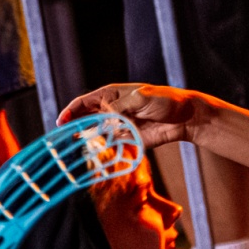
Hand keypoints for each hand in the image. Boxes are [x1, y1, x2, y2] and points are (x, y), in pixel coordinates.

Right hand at [61, 83, 217, 148]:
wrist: (186, 118)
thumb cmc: (165, 101)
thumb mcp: (141, 98)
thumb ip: (120, 108)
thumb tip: (104, 118)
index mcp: (112, 95)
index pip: (85, 102)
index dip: (71, 111)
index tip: (62, 122)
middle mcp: (112, 110)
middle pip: (87, 118)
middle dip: (74, 127)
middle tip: (64, 138)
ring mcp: (120, 125)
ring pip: (97, 133)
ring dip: (87, 140)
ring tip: (75, 147)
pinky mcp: (129, 139)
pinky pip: (112, 145)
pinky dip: (103, 149)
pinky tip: (96, 153)